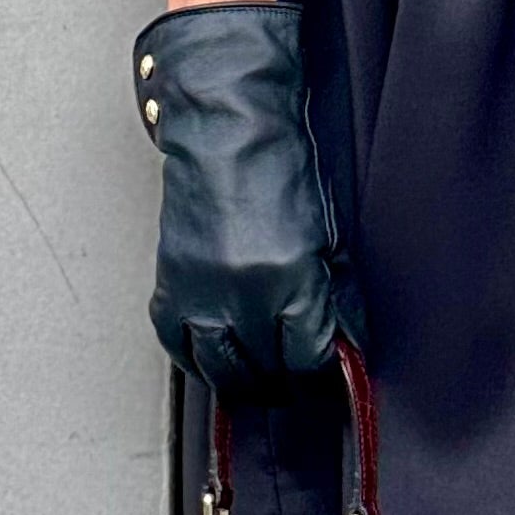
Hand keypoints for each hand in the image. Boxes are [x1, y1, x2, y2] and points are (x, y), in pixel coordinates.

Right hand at [135, 0, 355, 394]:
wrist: (226, 131)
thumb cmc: (278, 169)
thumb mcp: (326, 235)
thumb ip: (335, 296)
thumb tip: (345, 345)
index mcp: (289, 276)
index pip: (308, 356)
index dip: (321, 373)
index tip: (327, 374)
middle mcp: (241, 291)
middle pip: (265, 371)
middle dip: (286, 383)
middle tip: (297, 381)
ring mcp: (200, 291)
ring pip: (218, 371)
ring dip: (243, 383)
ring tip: (260, 380)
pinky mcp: (170, 284)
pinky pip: (177, 346)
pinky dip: (197, 360)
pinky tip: (216, 360)